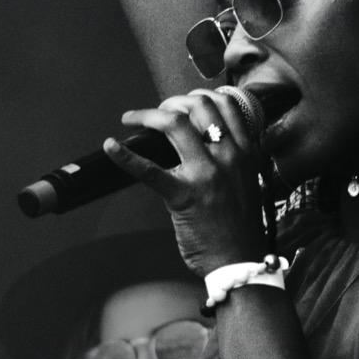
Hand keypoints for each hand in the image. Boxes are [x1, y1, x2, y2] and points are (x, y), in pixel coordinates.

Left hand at [104, 89, 267, 274]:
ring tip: (135, 119)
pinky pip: (149, 170)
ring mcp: (206, 174)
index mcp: (246, 153)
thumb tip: (204, 142)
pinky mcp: (183, 196)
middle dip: (172, 102)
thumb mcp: (247, 182)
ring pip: (175, 125)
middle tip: (158, 113)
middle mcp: (229, 157)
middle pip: (199, 107)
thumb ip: (232, 160)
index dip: (201, 96)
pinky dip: (125, 156)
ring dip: (149, 115)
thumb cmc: (240, 228)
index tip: (185, 103)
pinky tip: (111, 147)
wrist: (239, 262)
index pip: (226, 105)